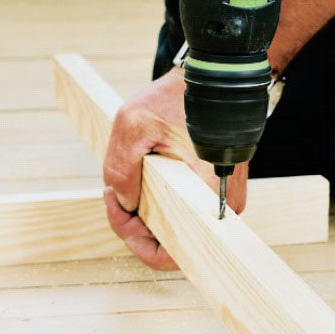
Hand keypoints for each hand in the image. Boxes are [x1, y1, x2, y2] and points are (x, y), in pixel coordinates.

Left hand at [103, 67, 247, 269]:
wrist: (209, 80)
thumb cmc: (177, 98)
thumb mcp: (132, 125)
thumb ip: (120, 169)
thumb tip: (125, 202)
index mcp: (204, 193)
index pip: (173, 253)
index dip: (138, 243)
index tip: (120, 212)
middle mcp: (220, 206)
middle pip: (170, 240)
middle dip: (136, 222)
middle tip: (114, 194)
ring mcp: (220, 200)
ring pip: (175, 225)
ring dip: (146, 210)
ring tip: (126, 183)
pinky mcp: (215, 192)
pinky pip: (183, 210)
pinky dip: (159, 200)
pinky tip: (143, 180)